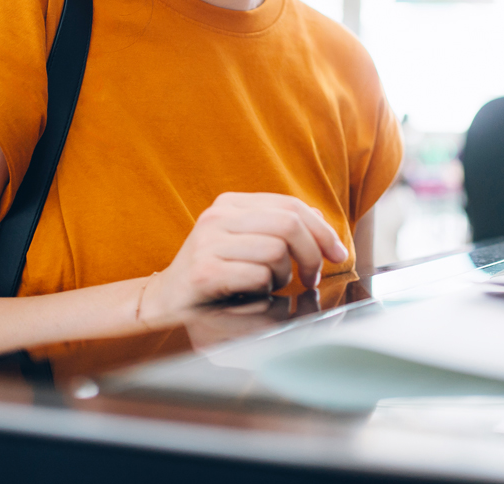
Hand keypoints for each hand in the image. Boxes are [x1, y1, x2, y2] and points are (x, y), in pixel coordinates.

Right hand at [140, 192, 348, 326]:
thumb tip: (318, 217)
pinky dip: (265, 290)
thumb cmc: (213, 271)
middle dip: (312, 254)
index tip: (337, 252)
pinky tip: (253, 294)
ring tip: (271, 285)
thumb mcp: (245, 241)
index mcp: (231, 204)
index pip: (291, 205)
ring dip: (284, 276)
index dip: (322, 229)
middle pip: (289, 225)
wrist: (166, 300)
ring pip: (276, 251)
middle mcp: (218, 217)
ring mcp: (208, 243)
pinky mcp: (204, 272)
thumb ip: (278, 226)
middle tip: (312, 277)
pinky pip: (258, 276)